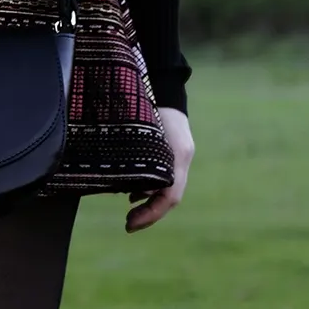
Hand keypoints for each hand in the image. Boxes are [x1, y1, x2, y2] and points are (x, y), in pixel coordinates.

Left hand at [126, 106, 194, 232]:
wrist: (160, 84)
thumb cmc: (149, 105)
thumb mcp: (141, 134)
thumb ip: (138, 163)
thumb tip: (132, 192)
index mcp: (177, 156)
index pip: (170, 197)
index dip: (150, 215)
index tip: (129, 224)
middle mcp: (180, 159)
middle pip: (168, 197)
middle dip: (148, 213)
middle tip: (129, 222)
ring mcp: (177, 155)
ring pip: (165, 189)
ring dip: (148, 202)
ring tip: (130, 210)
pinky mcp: (169, 152)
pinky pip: (162, 178)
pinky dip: (147, 189)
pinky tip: (131, 193)